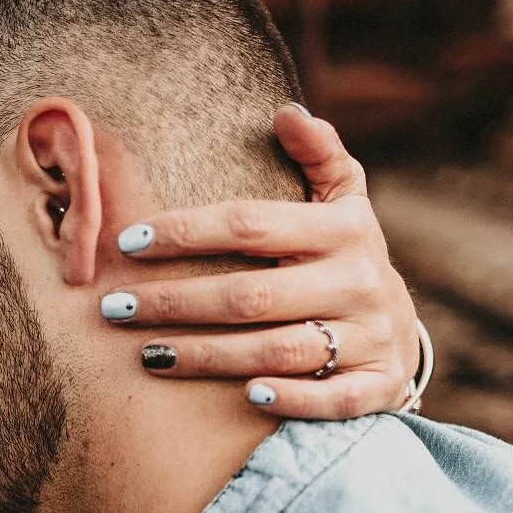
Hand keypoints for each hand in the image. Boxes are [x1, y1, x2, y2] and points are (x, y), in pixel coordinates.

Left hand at [105, 104, 419, 417]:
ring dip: (208, 356)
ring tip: (146, 354)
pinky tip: (244, 396)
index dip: (186, 231)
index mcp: (343, 228)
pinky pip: (332, 399)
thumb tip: (287, 113)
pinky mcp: (376, 385)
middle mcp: (358, 281)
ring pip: (279, 350)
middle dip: (175, 302)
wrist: (399, 329)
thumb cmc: (345, 254)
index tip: (127, 241)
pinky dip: (291, 399)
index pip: (250, 224)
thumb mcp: (343, 198)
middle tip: (114, 307)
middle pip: (251, 296)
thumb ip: (318, 154)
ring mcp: (369, 336)